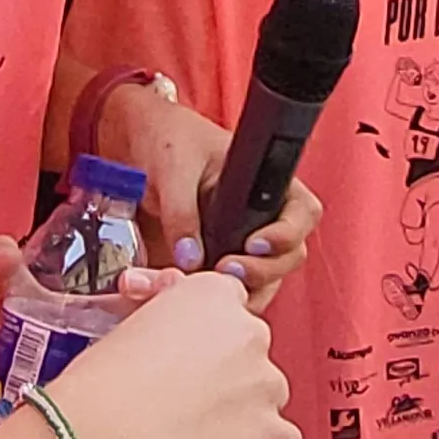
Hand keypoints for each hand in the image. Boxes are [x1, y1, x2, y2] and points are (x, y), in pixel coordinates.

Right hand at [29, 271, 299, 438]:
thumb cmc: (100, 389)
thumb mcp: (130, 324)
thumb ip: (170, 316)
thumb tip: (176, 330)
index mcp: (212, 294)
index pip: (229, 307)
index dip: (205, 338)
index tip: (187, 356)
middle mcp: (248, 330)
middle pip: (251, 352)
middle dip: (226, 374)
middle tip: (186, 397)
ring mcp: (267, 383)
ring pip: (266, 396)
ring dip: (241, 412)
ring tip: (192, 430)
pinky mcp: (274, 434)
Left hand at [101, 84, 320, 310]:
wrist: (136, 144)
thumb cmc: (168, 139)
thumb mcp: (173, 167)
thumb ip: (182, 211)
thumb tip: (191, 258)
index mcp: (267, 182)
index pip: (302, 213)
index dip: (287, 234)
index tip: (253, 244)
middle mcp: (262, 217)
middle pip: (289, 256)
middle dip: (263, 271)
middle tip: (225, 271)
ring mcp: (240, 244)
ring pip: (263, 282)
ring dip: (243, 292)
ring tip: (206, 288)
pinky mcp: (214, 263)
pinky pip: (230, 291)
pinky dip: (216, 299)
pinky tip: (189, 294)